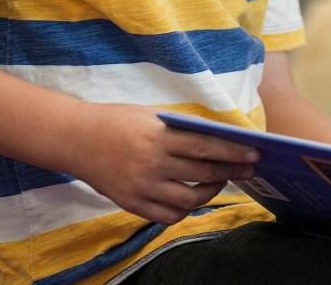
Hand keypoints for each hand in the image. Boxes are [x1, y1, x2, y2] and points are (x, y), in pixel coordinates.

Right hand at [64, 104, 260, 224]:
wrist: (76, 139)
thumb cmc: (118, 121)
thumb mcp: (152, 115)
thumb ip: (182, 127)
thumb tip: (219, 136)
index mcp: (158, 138)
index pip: (205, 147)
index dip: (233, 153)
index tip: (254, 154)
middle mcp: (152, 164)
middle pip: (203, 174)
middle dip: (232, 173)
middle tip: (248, 170)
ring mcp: (141, 188)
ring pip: (189, 200)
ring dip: (211, 192)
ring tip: (220, 182)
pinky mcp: (131, 204)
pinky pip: (168, 216)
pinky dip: (185, 210)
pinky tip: (193, 199)